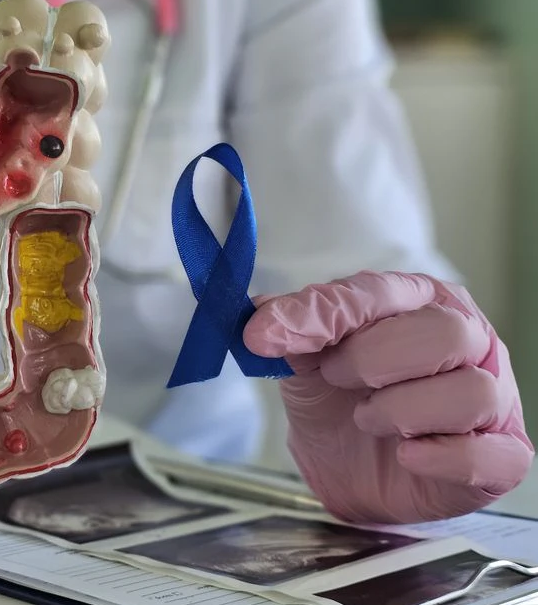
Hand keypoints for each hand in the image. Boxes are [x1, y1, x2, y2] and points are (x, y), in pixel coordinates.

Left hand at [244, 270, 533, 523]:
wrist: (344, 471)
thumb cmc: (339, 400)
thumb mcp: (306, 360)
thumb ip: (292, 331)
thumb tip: (261, 315)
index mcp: (421, 302)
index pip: (381, 292)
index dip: (322, 313)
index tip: (264, 335)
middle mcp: (469, 341)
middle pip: (445, 333)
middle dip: (373, 360)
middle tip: (338, 379)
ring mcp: (493, 398)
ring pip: (469, 392)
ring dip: (400, 411)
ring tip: (369, 419)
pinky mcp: (502, 455)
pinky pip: (488, 454)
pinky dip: (438, 457)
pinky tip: (406, 455)